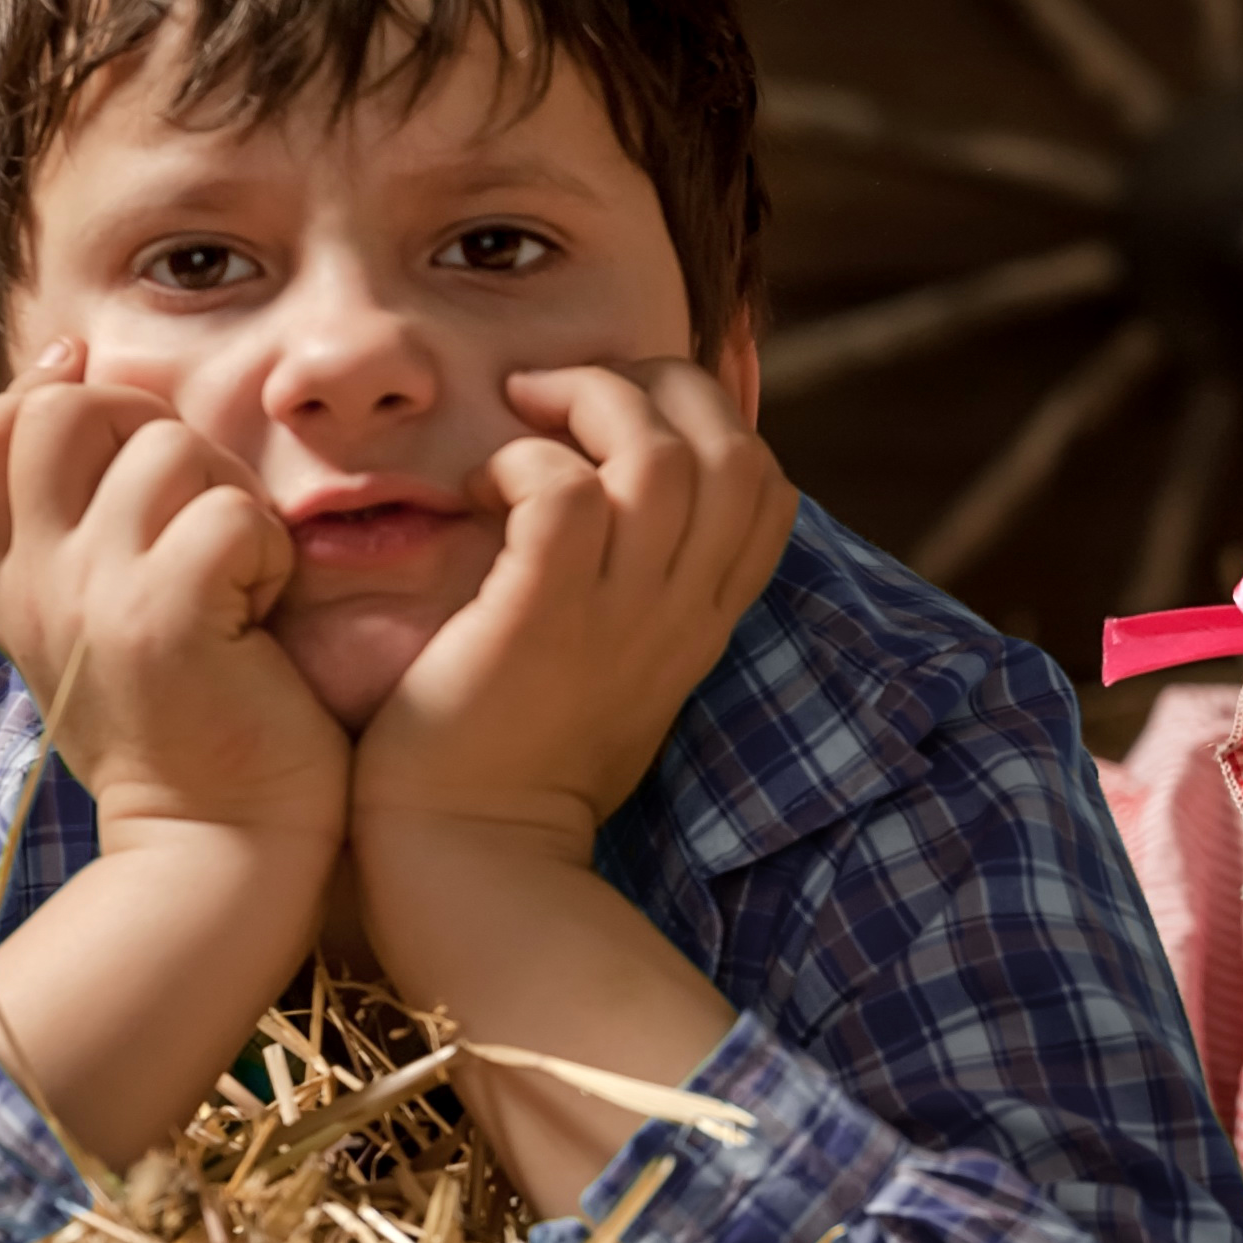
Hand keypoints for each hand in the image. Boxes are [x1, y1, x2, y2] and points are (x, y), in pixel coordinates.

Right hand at [0, 336, 346, 852]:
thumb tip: (26, 365)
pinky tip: (265, 608)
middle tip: (200, 501)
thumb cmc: (184, 714)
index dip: (35, 395)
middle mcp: (32, 582)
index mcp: (8, 580)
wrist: (216, 841)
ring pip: (168, 449)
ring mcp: (88, 597)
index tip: (102, 405)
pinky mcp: (163, 618)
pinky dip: (270, 548)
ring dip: (230, 493)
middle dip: (152, 424)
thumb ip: (56, 512)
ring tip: (241, 572)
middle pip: (63, 411)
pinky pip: (229, 514)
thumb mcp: (91, 610)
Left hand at [349, 362, 794, 870]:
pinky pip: (563, 493)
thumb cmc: (521, 757)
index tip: (626, 422)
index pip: (769, 487)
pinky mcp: (541, 618)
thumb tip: (617, 508)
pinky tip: (478, 488)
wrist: (473, 857)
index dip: (711, 422)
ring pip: (660, 455)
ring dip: (588, 403)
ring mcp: (618, 616)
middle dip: (658, 385)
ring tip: (522, 414)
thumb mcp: (619, 670)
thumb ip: (640, 596)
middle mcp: (679, 611)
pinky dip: (521, 462)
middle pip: (733, 449)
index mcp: (703, 620)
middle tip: (566, 394)